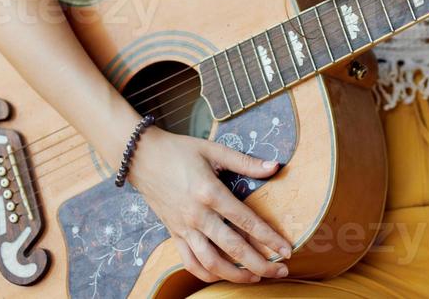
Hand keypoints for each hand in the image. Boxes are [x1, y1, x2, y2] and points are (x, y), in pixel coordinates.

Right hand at [126, 127, 292, 283]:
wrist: (141, 157)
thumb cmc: (179, 150)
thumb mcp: (214, 150)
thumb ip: (245, 162)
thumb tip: (275, 166)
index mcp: (210, 193)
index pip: (246, 221)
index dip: (269, 238)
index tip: (287, 250)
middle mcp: (197, 215)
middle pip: (233, 248)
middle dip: (259, 264)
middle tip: (280, 272)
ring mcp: (184, 228)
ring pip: (211, 262)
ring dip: (235, 275)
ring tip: (256, 278)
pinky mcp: (174, 234)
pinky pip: (190, 262)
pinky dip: (207, 274)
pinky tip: (223, 275)